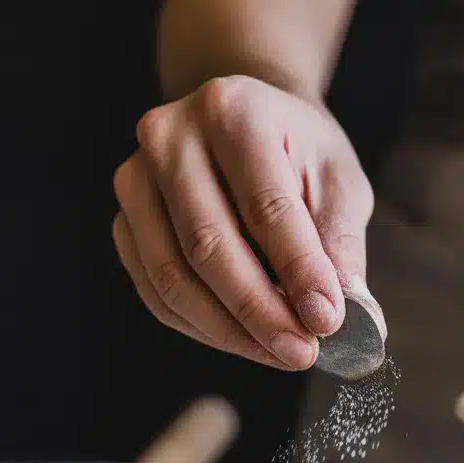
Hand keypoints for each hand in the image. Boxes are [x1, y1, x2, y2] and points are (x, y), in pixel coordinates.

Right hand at [112, 76, 373, 368]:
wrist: (244, 127)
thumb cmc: (298, 155)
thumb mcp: (339, 181)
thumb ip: (339, 240)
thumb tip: (334, 310)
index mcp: (233, 110)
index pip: (265, 205)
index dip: (297, 270)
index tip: (327, 320)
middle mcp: (170, 136)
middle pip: (208, 245)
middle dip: (260, 311)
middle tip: (303, 352)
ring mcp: (136, 180)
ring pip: (174, 277)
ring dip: (230, 331)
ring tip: (281, 353)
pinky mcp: (124, 223)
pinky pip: (157, 294)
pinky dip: (204, 329)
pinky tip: (247, 342)